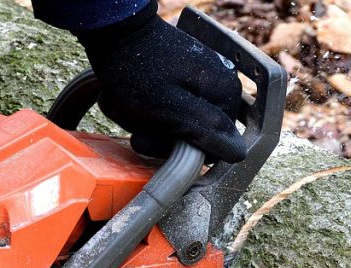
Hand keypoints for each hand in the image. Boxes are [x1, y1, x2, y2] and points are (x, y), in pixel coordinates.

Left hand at [76, 0, 245, 162]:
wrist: (111, 32)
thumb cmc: (136, 71)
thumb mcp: (171, 109)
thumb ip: (207, 131)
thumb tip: (239, 153)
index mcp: (224, 94)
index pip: (211, 147)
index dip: (179, 150)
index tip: (152, 135)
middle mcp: (218, 87)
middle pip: (190, 136)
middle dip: (155, 134)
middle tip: (133, 118)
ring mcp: (198, 82)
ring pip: (171, 125)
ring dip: (142, 122)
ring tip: (125, 104)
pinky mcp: (178, 79)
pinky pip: (162, 109)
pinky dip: (140, 110)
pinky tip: (126, 99)